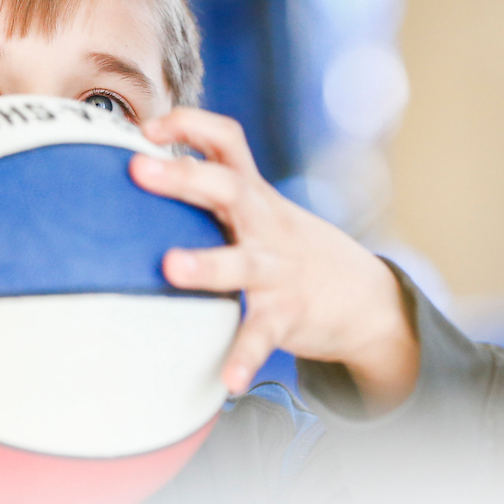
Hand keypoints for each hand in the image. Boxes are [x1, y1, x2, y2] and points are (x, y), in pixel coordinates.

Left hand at [130, 108, 418, 414]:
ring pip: (242, 262)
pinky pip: (262, 335)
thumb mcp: (259, 209)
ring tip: (172, 267)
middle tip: (138, 169)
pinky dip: (245, 356)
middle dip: (183, 175)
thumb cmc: (287, 247)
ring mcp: (278, 269)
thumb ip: (212, 189)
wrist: (365, 296)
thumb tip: (138, 166)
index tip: (148, 125)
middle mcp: (265, 224)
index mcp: (254, 194)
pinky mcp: (288, 314)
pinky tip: (228, 378)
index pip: (227, 141)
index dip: (190, 124)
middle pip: (227, 188)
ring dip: (207, 264)